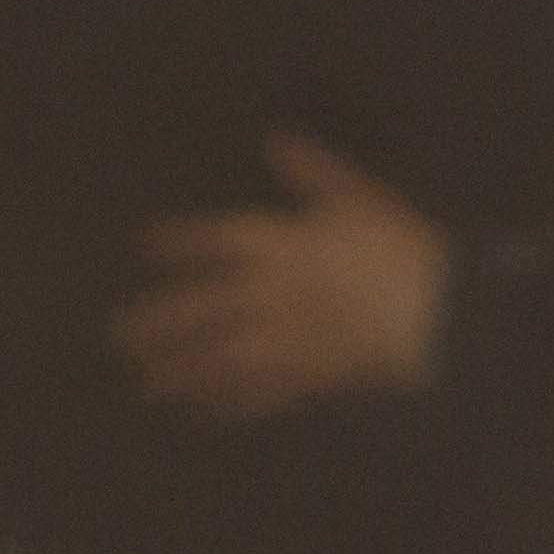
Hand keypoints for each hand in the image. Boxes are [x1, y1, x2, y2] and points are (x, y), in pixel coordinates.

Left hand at [113, 134, 450, 422]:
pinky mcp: (307, 377)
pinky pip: (258, 394)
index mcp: (282, 246)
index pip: (217, 240)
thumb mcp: (361, 198)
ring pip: (218, 358)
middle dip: (157, 322)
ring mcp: (284, 341)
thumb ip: (314, 173)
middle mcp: (270, 295)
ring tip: (144, 382)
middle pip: (201, 308)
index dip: (179, 242)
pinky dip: (227, 404)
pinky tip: (201, 412)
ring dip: (179, 370)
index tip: (145, 246)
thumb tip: (277, 142)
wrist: (438, 312)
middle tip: (116, 337)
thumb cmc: (403, 248)